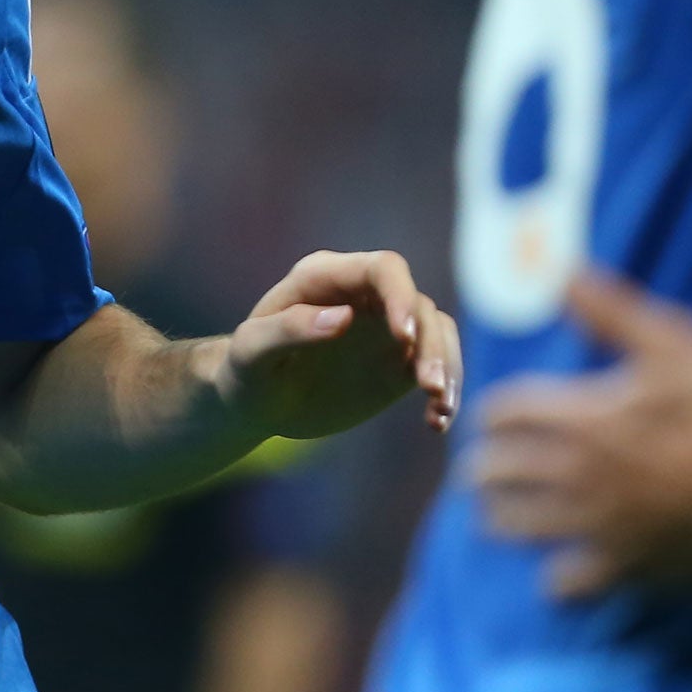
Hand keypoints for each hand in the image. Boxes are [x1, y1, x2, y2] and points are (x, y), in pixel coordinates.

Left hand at [221, 250, 459, 439]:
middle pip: (418, 304)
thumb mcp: (251, 351)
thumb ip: (289, 330)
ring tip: (439, 410)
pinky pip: (437, 367)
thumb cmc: (245, 370)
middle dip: (431, 343)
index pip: (383, 269)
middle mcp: (362, 296)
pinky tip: (436, 422)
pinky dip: (445, 392)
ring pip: (437, 333)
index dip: (401, 296)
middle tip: (429, 387)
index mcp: (324, 277)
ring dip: (447, 368)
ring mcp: (385, 328)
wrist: (255, 402)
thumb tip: (343, 317)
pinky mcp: (397, 363)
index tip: (406, 338)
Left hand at [473, 269, 691, 598]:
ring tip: (489, 516)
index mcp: (583, 418)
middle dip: (484, 467)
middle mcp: (578, 472)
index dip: (493, 412)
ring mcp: (601, 523)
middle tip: (477, 469)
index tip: (489, 417)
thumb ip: (611, 312)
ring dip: (499, 518)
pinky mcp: (630, 565)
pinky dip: (560, 582)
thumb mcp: (674, 345)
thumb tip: (562, 273)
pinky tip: (555, 579)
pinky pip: (576, 583)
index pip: (507, 413)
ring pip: (522, 526)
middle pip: (501, 471)